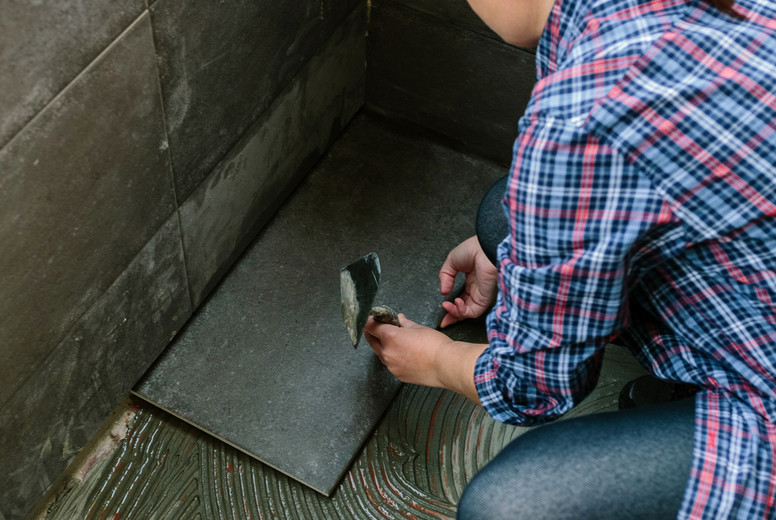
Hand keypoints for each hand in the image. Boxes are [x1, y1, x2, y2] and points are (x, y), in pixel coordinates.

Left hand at [364, 314, 486, 403]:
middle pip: (371, 341)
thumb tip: (399, 319)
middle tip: (379, 328)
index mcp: (390, 336)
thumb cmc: (435, 344)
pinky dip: (393, 358)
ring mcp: (391, 366)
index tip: (374, 318)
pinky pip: (390, 364)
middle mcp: (387, 352)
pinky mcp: (398, 375)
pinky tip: (404, 354)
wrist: (446, 365)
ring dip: (383, 346)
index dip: (370, 321)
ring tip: (395, 342)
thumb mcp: (418, 328)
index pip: (370, 326)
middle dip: (373, 333)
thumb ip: (405, 324)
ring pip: (381, 353)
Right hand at [439, 235, 498, 327]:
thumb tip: (443, 292)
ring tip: (447, 305)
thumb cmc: (473, 249)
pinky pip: (473, 312)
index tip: (443, 308)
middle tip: (443, 320)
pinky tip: (457, 302)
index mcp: (472, 280)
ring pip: (468, 312)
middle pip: (464, 309)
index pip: (462, 298)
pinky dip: (462, 311)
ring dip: (455, 312)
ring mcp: (481, 295)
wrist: (483, 248)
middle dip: (453, 316)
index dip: (452, 306)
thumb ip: (445, 277)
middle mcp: (477, 289)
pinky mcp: (485, 298)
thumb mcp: (452, 261)